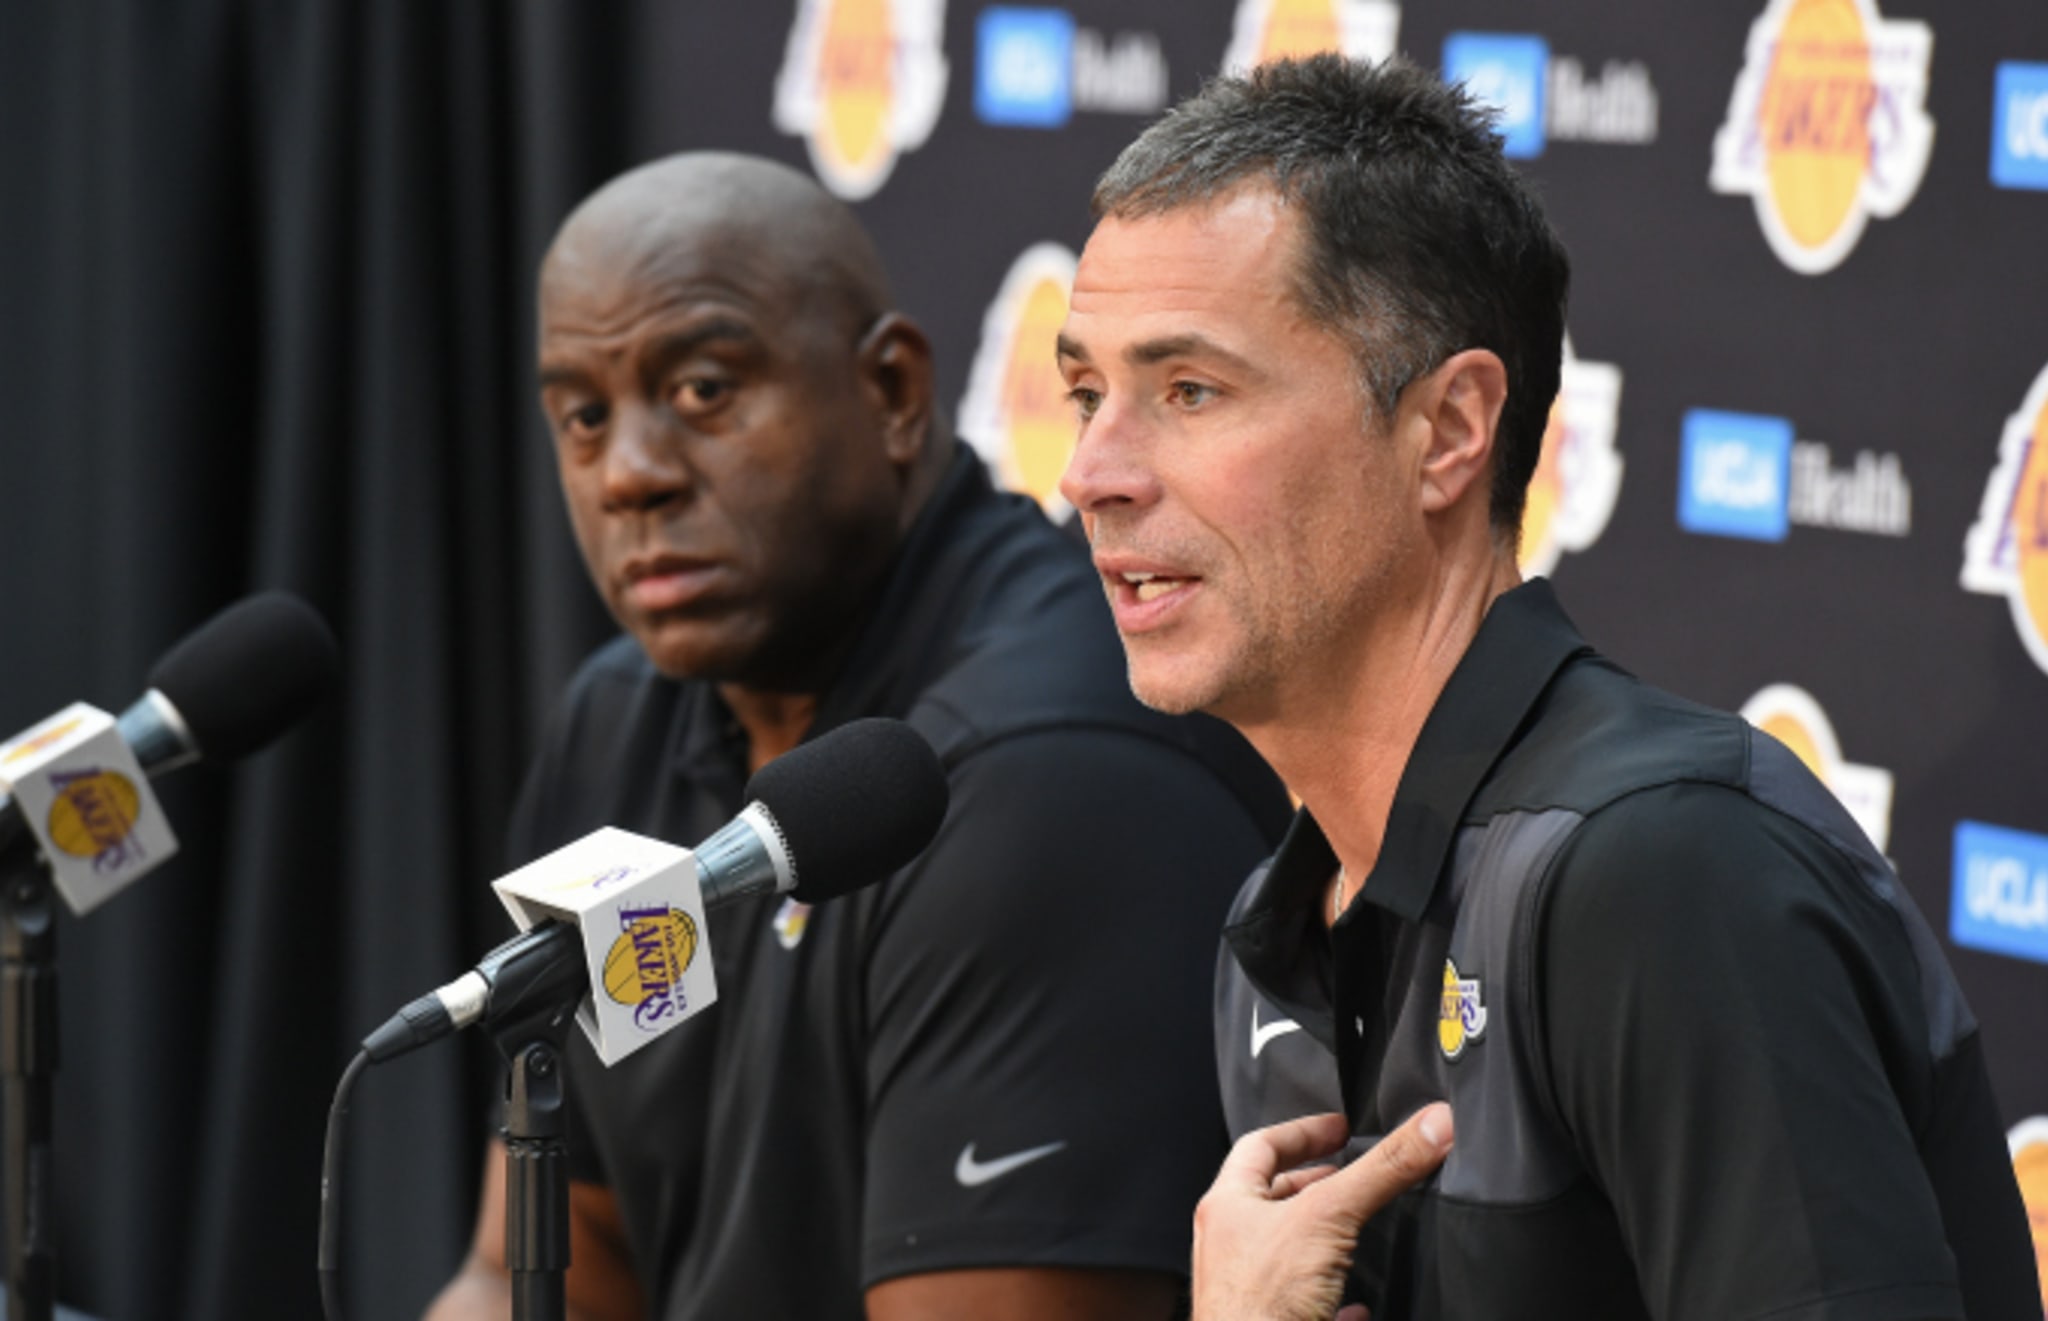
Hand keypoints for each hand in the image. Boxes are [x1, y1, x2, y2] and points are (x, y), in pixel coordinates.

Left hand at [1191, 1104, 1452, 1320]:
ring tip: (1357, 1227)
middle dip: (1314, 1183)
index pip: (1260, 1146)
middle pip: (1270, 1199)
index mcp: (1227, 1206)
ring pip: (1286, 1252)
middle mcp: (1230, 1246)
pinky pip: (1303, 1307)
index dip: (1303, 1131)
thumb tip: (1434, 1123)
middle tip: (1348, 1172)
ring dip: (1322, 1237)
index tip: (1338, 1127)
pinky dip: (1335, 1300)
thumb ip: (1382, 1170)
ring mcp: (1247, 1291)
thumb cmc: (1262, 1302)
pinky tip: (1358, 1307)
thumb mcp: (1329, 1216)